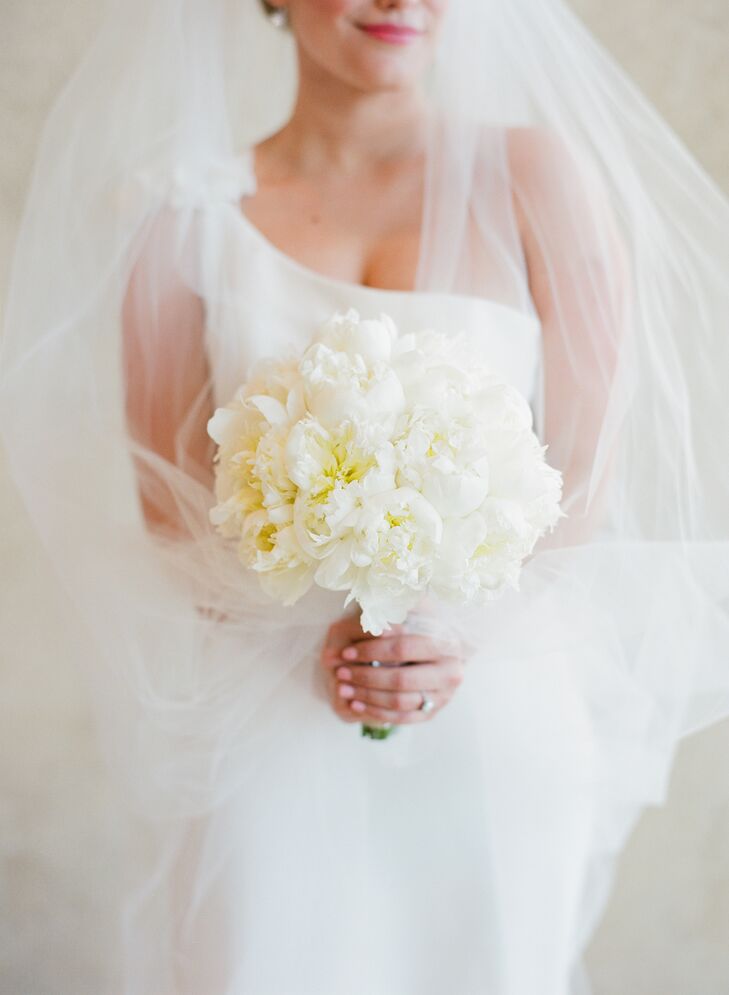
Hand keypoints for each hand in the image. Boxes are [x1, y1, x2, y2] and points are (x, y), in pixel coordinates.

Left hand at [319, 612, 465, 726]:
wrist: (442, 651)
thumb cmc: (419, 627)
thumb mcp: (411, 611)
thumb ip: (393, 609)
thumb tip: (372, 618)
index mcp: (445, 644)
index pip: (403, 649)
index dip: (371, 650)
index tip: (346, 652)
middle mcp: (450, 672)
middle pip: (401, 679)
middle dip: (366, 676)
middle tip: (341, 673)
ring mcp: (443, 696)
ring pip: (400, 701)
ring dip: (367, 696)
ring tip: (343, 688)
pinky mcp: (432, 712)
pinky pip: (402, 718)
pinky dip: (376, 711)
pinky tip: (355, 703)